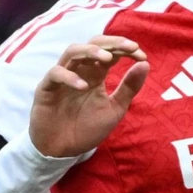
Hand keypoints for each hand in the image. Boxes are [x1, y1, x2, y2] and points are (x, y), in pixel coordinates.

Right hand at [29, 35, 148, 157]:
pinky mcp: (46, 89)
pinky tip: (84, 86)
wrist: (64, 150)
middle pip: (92, 44)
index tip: (142, 55)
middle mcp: (79, 71)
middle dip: (112, 43)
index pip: (110, 52)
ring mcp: (62, 78)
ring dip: (91, 51)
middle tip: (130, 48)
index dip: (125, 50)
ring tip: (108, 58)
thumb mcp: (115, 108)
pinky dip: (69, 77)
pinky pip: (55, 74)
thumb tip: (145, 63)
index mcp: (96, 74)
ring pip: (72, 52)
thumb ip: (129, 87)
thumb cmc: (88, 127)